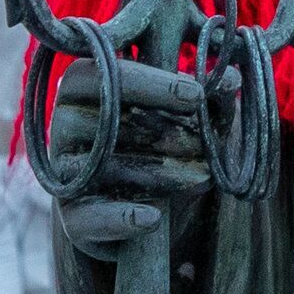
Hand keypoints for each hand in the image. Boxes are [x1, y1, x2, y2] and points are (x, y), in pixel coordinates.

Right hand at [42, 53, 216, 216]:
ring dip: (157, 174)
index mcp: (85, 86)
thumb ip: (209, 97)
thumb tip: (232, 79)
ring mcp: (64, 173)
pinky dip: (121, 218)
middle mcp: (62, 125)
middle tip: (202, 142)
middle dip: (161, 131)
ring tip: (201, 177)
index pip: (105, 74)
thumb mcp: (191, 116)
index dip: (150, 82)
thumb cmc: (164, 141)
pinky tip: (153, 218)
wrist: (148, 202)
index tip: (196, 94)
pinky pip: (87, 217)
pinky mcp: (71, 217)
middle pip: (104, 121)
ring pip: (101, 168)